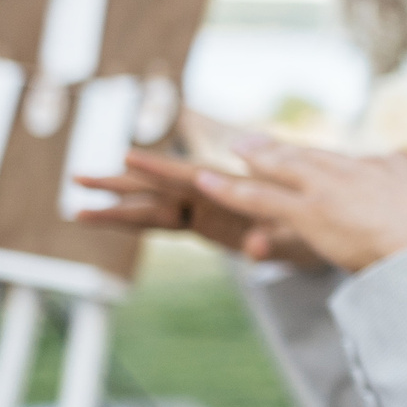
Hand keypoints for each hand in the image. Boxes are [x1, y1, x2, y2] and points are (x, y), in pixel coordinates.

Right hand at [74, 148, 316, 264]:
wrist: (329, 233)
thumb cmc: (313, 230)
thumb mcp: (295, 241)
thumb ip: (272, 245)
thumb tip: (254, 248)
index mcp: (231, 192)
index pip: (187, 176)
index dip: (158, 169)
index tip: (126, 158)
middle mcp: (213, 199)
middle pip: (158, 190)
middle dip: (119, 185)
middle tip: (78, 178)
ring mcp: (206, 213)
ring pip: (153, 207)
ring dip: (118, 208)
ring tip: (77, 209)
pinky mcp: (206, 227)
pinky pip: (163, 224)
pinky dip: (134, 222)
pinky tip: (103, 219)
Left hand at [190, 137, 406, 274]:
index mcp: (400, 168)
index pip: (359, 168)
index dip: (336, 172)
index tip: (322, 172)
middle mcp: (364, 168)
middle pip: (316, 157)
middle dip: (284, 151)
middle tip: (254, 142)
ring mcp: (336, 187)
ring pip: (284, 169)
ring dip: (255, 158)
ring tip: (232, 149)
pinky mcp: (314, 211)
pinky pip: (262, 198)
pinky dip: (232, 189)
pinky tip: (207, 181)